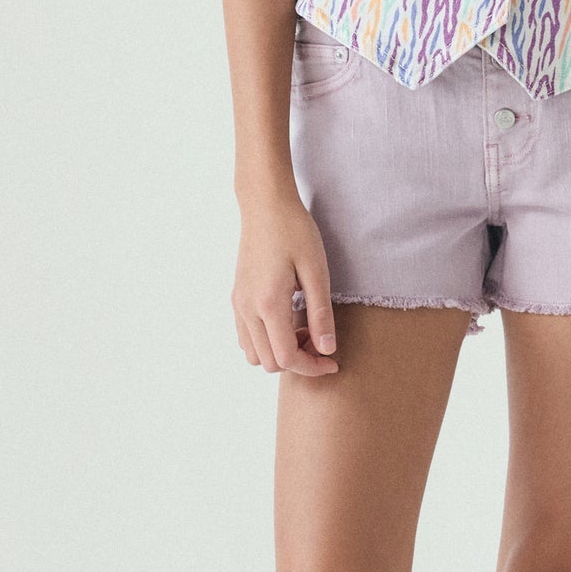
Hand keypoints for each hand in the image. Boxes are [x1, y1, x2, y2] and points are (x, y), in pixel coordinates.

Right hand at [233, 194, 340, 375]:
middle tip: (319, 339)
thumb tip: (327, 350)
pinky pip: (246, 337)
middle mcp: (247, 309)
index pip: (287, 358)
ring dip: (279, 353)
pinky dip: (266, 341)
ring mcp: (238, 304)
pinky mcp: (237, 297)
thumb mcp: (317, 271)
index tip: (333, 361)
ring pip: (253, 355)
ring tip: (302, 329)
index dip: (312, 367)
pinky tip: (286, 320)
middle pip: (269, 363)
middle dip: (297, 361)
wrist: (265, 205)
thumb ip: (320, 314)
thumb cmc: (295, 231)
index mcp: (268, 304)